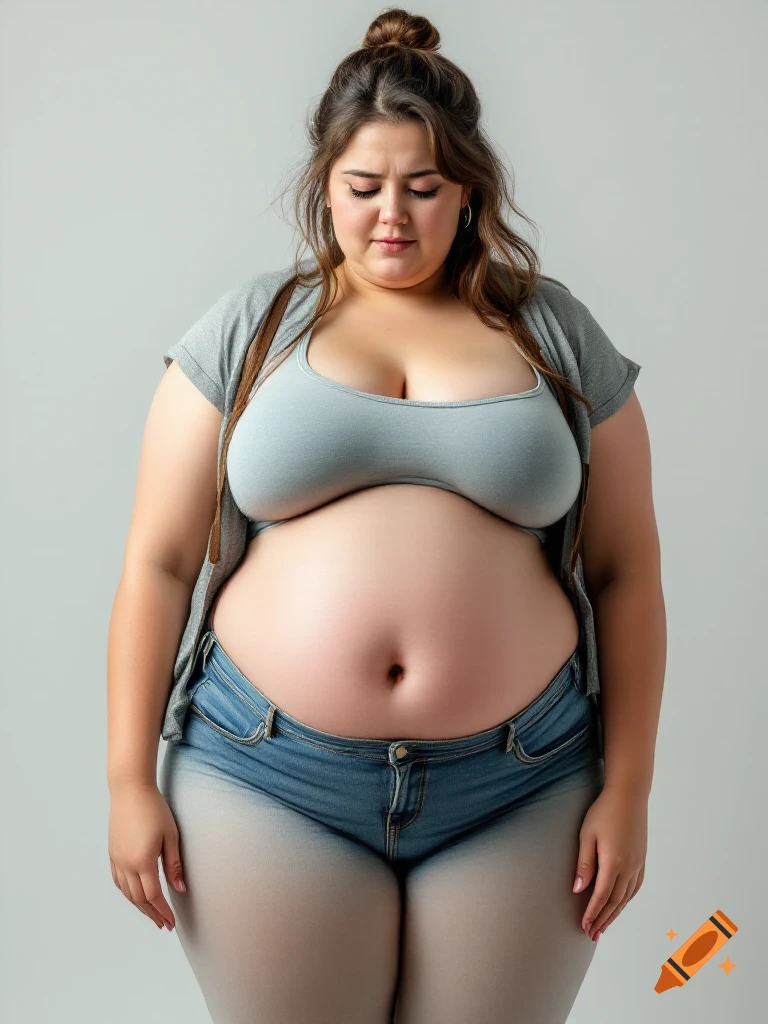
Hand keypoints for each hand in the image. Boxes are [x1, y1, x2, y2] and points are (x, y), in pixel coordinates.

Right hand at [108, 780, 185, 931]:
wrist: (130, 790)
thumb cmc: (155, 809)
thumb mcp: (171, 835)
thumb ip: (174, 865)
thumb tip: (180, 889)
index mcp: (143, 861)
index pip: (153, 896)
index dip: (163, 911)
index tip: (171, 922)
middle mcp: (126, 864)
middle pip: (139, 899)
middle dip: (152, 914)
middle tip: (164, 925)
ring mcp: (117, 859)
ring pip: (127, 892)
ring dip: (139, 906)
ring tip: (152, 915)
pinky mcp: (113, 853)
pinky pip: (119, 881)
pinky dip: (127, 893)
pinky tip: (135, 896)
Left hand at [572, 781, 647, 940]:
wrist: (629, 795)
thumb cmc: (603, 811)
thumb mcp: (587, 835)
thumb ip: (584, 864)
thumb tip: (578, 890)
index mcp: (614, 862)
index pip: (601, 896)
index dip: (592, 913)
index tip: (584, 926)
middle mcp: (629, 867)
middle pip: (615, 901)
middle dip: (603, 920)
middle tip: (592, 934)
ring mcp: (638, 863)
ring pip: (626, 897)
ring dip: (615, 913)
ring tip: (604, 926)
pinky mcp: (642, 858)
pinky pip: (635, 887)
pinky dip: (626, 900)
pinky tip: (620, 905)